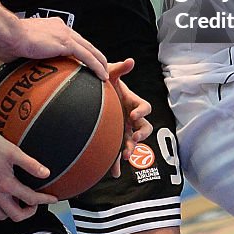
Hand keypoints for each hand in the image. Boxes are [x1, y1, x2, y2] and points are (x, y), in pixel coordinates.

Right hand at [0, 18, 107, 79]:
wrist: (9, 33)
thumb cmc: (7, 41)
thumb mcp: (18, 49)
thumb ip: (23, 56)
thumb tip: (15, 68)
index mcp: (52, 27)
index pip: (71, 38)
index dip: (79, 49)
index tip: (83, 59)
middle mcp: (61, 28)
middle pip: (84, 43)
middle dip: (94, 54)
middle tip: (100, 66)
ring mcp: (65, 35)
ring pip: (89, 49)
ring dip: (99, 61)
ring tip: (105, 73)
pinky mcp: (66, 44)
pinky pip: (86, 56)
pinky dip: (96, 66)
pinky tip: (102, 75)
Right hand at [0, 123, 56, 220]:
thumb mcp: (13, 152)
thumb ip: (31, 164)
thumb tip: (45, 173)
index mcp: (6, 184)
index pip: (30, 199)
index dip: (44, 200)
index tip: (51, 199)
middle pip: (16, 216)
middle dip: (29, 212)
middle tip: (35, 204)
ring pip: (2, 214)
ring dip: (13, 212)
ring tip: (21, 201)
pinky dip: (2, 206)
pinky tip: (7, 194)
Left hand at [106, 59, 152, 177]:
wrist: (88, 99)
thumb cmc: (102, 85)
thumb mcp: (109, 76)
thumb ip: (119, 69)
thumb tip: (130, 60)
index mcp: (132, 103)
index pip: (144, 108)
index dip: (142, 111)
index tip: (134, 114)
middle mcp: (131, 118)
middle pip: (144, 127)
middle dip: (141, 134)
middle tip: (135, 137)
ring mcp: (124, 130)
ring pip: (133, 142)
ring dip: (132, 148)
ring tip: (125, 155)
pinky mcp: (114, 140)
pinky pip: (117, 154)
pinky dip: (116, 163)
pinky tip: (113, 172)